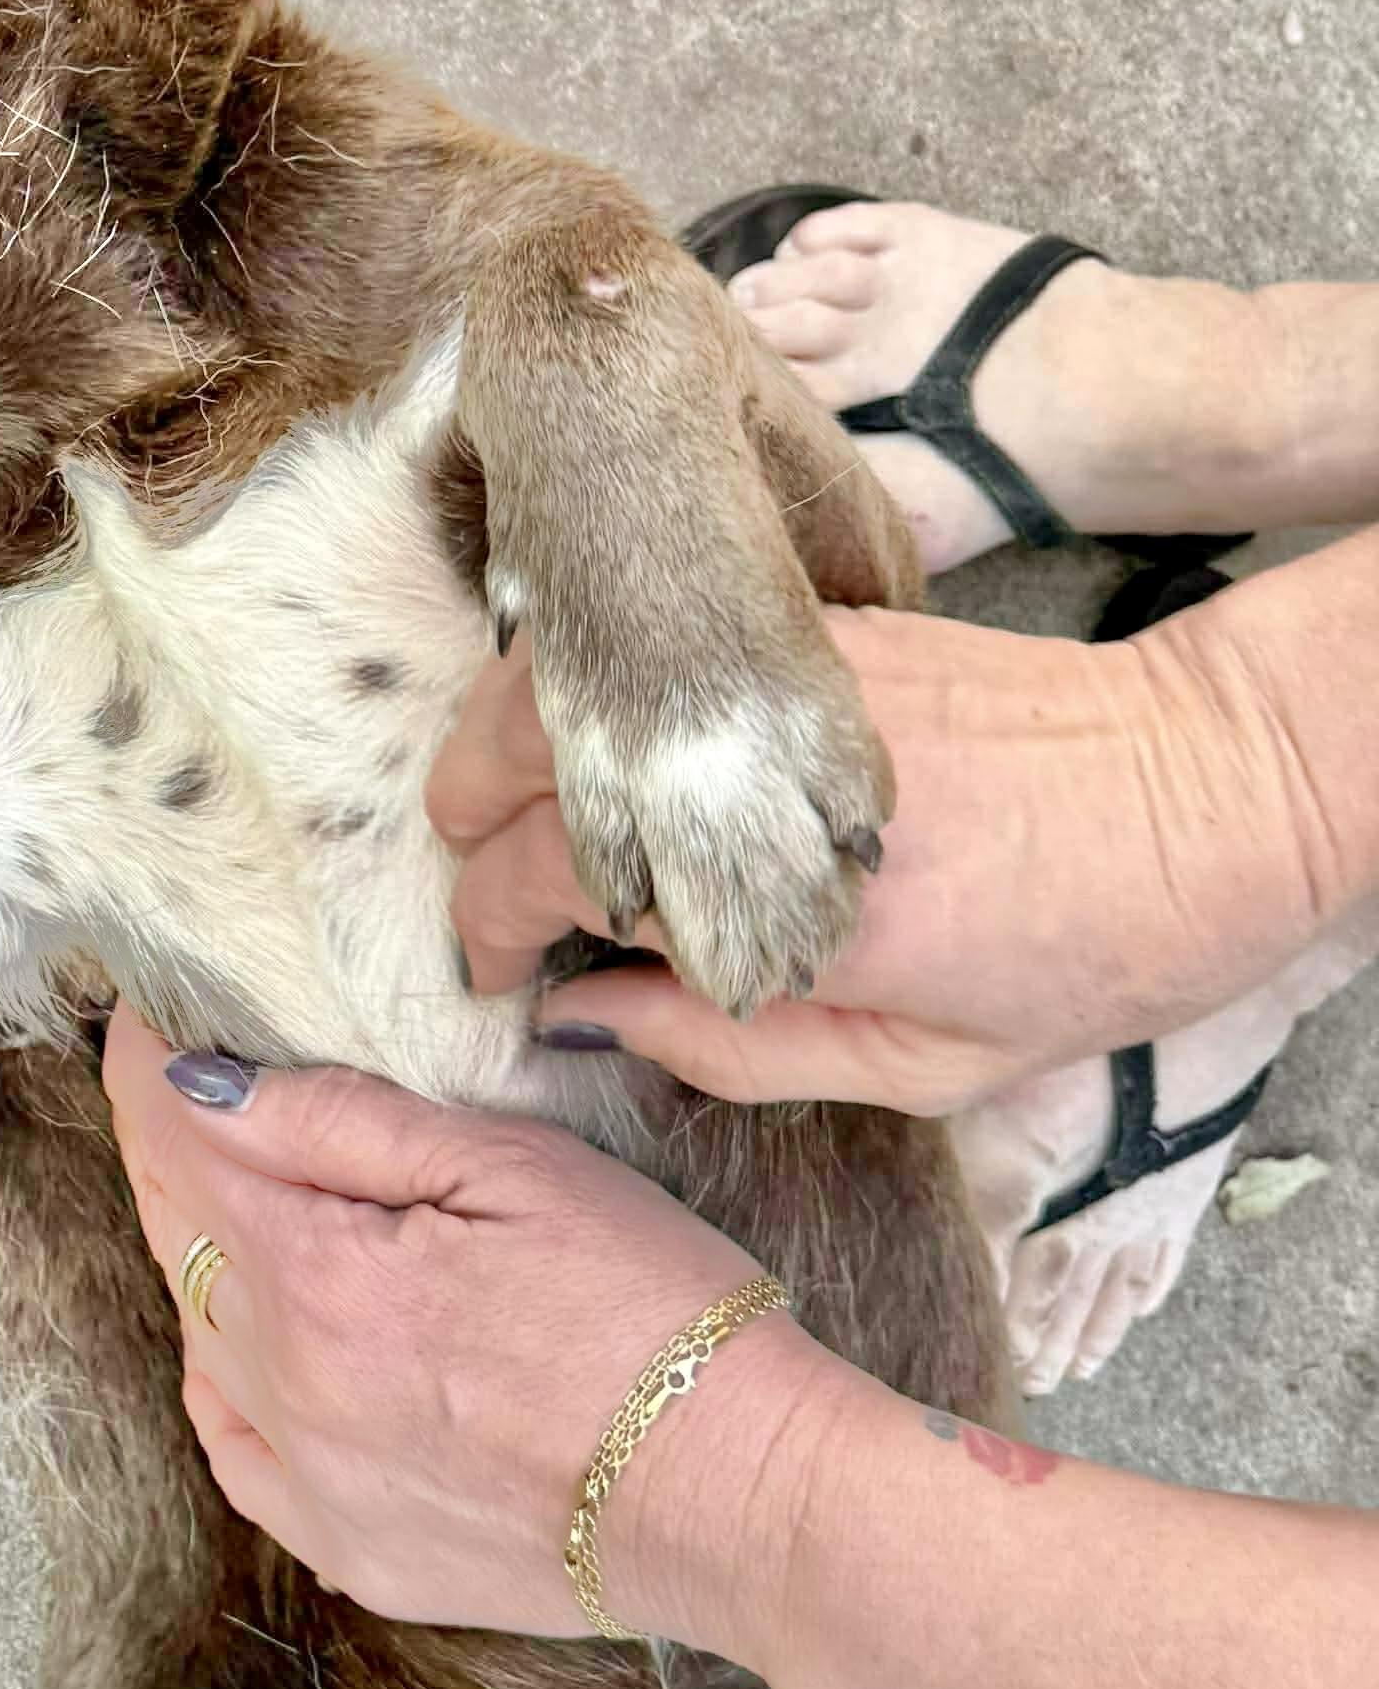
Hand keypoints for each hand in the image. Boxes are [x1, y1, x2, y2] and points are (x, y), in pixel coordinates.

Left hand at [102, 1014, 828, 1640]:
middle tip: (179, 1078)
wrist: (737, 1497)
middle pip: (179, 1234)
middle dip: (170, 1144)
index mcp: (321, 1277)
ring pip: (203, 1336)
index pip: (178, 1140)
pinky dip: (227, 1378)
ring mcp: (312, 1483)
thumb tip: (206, 1083)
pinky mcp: (350, 1551)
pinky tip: (248, 1339)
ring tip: (230, 1188)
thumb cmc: (652, 1310)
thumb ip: (342, 1123)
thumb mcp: (514, 1169)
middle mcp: (290, 1388)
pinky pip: (238, 1450)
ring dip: (203, 1253)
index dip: (148, 1063)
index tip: (146, 1010)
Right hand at [428, 606, 1323, 1113]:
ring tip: (520, 800)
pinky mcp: (815, 624)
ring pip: (559, 672)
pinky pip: (656, 639)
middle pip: (516, 759)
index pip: (547, 882)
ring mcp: (774, 678)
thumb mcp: (921, 1063)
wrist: (1220, 788)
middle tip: (485, 884)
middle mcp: (752, 772)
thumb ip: (735, 1050)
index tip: (497, 968)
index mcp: (773, 899)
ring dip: (508, 735)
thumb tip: (591, 1016)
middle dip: (468, 825)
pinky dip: (600, 684)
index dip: (491, 931)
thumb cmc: (1089, 950)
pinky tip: (621, 741)